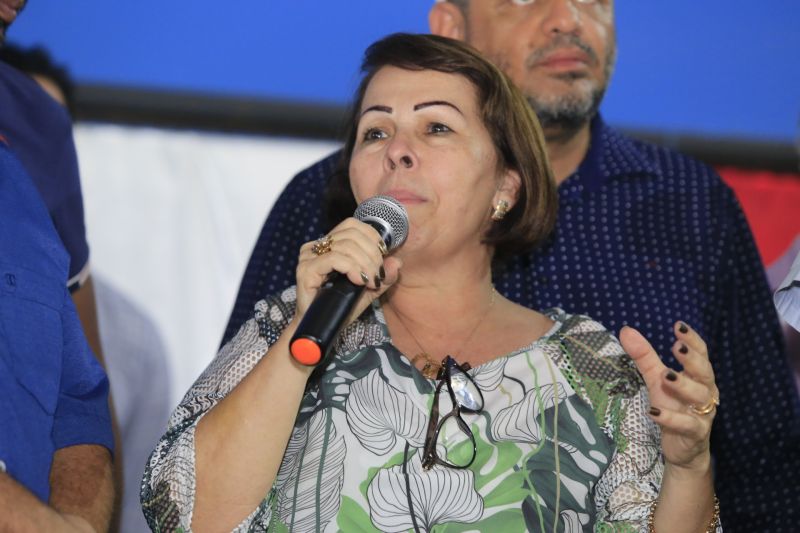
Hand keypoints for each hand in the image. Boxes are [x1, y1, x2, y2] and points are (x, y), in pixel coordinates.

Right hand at [295, 217, 401, 321]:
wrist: (319, 329)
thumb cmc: (339, 308)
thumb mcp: (368, 291)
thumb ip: (383, 277)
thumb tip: (397, 262)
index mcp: (328, 245)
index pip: (352, 225)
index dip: (372, 237)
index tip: (383, 256)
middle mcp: (315, 247)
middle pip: (351, 235)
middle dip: (372, 254)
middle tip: (378, 275)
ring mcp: (308, 257)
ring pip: (345, 246)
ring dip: (365, 263)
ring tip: (371, 281)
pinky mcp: (306, 270)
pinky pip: (334, 259)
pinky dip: (352, 268)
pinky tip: (359, 281)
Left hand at [619, 322, 717, 471]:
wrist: (684, 449)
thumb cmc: (674, 407)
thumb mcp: (656, 380)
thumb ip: (644, 356)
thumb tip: (625, 330)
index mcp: (698, 377)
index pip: (701, 354)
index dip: (692, 340)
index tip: (678, 326)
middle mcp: (705, 393)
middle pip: (705, 373)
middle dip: (692, 360)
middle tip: (676, 347)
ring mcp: (703, 414)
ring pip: (700, 397)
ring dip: (682, 385)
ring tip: (665, 375)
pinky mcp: (695, 434)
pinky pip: (687, 425)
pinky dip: (671, 418)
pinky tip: (654, 411)